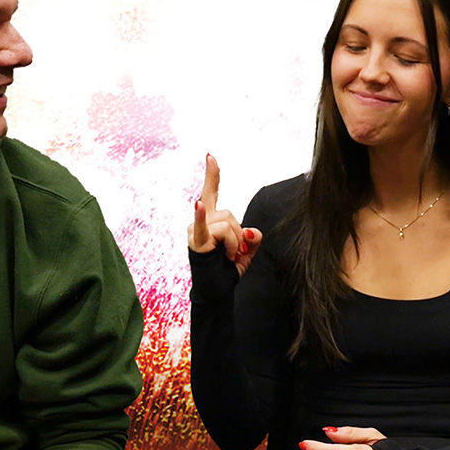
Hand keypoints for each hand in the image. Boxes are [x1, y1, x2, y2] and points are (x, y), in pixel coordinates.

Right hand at [188, 153, 260, 274]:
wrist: (217, 293)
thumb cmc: (227, 271)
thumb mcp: (247, 251)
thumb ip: (253, 237)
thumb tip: (251, 231)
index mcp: (211, 221)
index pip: (212, 192)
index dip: (212, 175)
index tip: (210, 156)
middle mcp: (200, 222)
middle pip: (230, 214)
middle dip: (240, 234)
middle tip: (234, 253)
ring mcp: (196, 231)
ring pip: (228, 224)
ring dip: (235, 243)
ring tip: (228, 257)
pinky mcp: (197, 241)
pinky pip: (206, 227)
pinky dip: (201, 217)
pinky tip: (197, 205)